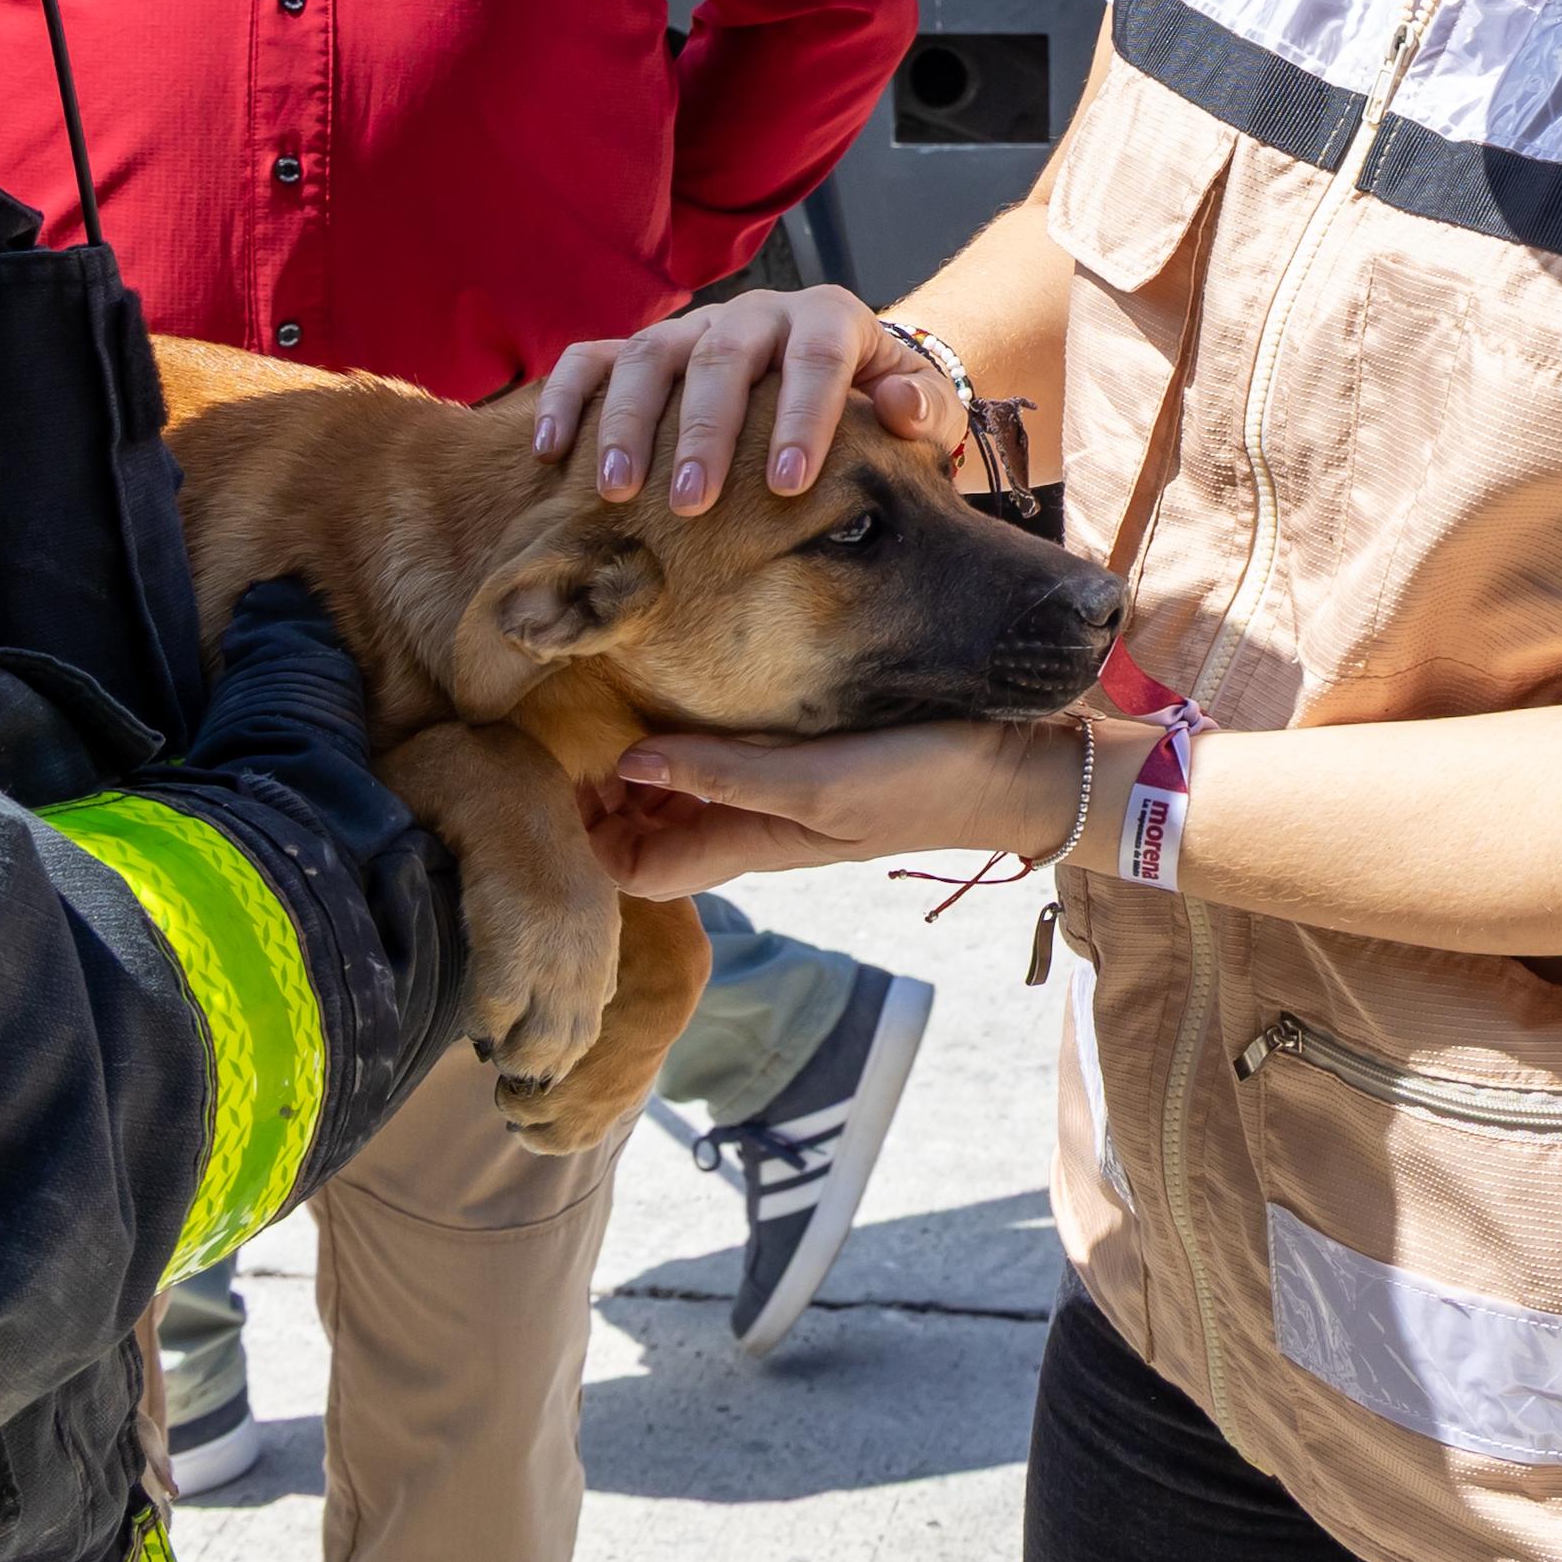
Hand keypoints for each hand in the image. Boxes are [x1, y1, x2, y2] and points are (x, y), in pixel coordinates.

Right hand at [529, 285, 961, 511]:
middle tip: (692, 504)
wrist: (843, 370)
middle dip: (704, 432)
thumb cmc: (881, 403)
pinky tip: (548, 450)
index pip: (815, 358)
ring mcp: (695, 328)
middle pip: (721, 357)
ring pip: (651, 355)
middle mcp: (756, 314)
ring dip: (628, 422)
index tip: (789, 484)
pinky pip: (595, 358)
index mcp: (828, 319)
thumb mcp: (920, 403)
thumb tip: (896, 410)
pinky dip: (568, 397)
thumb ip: (920, 408)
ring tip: (616, 491)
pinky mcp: (649, 349)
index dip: (802, 417)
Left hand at [586, 719, 1082, 897]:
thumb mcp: (813, 782)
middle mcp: (749, 824)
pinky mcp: (798, 755)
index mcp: (745, 846)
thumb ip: (722, 774)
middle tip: (562, 724)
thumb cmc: (915, 783)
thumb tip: (625, 764)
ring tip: (601, 700)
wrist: (1007, 768)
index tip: (553, 775)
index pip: (633, 872)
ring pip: (676, 795)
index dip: (584, 840)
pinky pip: (718, 758)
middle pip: (643, 832)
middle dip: (596, 798)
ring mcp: (772, 791)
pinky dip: (683, 738)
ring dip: (636, 764)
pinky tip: (672, 689)